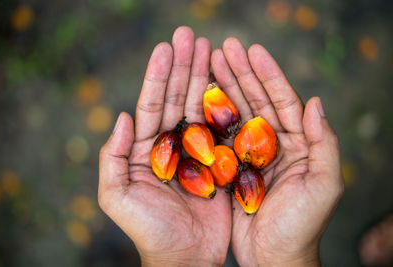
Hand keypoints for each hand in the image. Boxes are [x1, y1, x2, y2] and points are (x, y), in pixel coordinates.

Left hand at [98, 26, 230, 265]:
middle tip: (191, 34)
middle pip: (177, 98)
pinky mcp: (219, 160)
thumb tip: (122, 117)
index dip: (158, 75)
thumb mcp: (116, 195)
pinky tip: (229, 81)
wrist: (184, 255)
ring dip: (203, 76)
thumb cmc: (148, 229)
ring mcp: (197, 150)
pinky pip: (222, 128)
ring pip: (199, 106)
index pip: (151, 104)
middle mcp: (172, 143)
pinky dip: (225, 104)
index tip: (166, 47)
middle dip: (183, 66)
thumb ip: (112, 156)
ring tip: (210, 47)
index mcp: (147, 148)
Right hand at [211, 38, 343, 265]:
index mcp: (297, 143)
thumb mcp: (325, 185)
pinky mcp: (231, 167)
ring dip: (223, 88)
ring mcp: (250, 154)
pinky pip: (219, 137)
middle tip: (223, 47)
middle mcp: (273, 144)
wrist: (274, 257)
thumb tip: (315, 102)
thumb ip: (323, 143)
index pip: (283, 100)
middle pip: (256, 100)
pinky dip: (210, 117)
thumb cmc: (302, 225)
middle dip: (240, 73)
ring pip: (236, 114)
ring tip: (208, 63)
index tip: (251, 50)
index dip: (268, 74)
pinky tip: (198, 99)